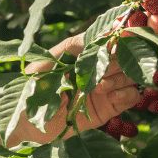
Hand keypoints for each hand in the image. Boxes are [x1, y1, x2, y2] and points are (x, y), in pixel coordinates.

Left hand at [20, 15, 157, 139]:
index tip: (118, 34)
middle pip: (124, 57)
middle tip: (104, 67)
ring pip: (129, 76)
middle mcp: (97, 70)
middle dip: (118, 60)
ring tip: (99, 86)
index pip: (109, 41)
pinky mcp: (108, 108)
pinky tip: (110, 96)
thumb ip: (71, 46)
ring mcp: (104, 89)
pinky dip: (127, 94)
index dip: (118, 36)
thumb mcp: (47, 62)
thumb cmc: (30, 89)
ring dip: (119, 78)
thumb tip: (101, 35)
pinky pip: (131, 96)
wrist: (26, 123)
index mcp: (83, 55)